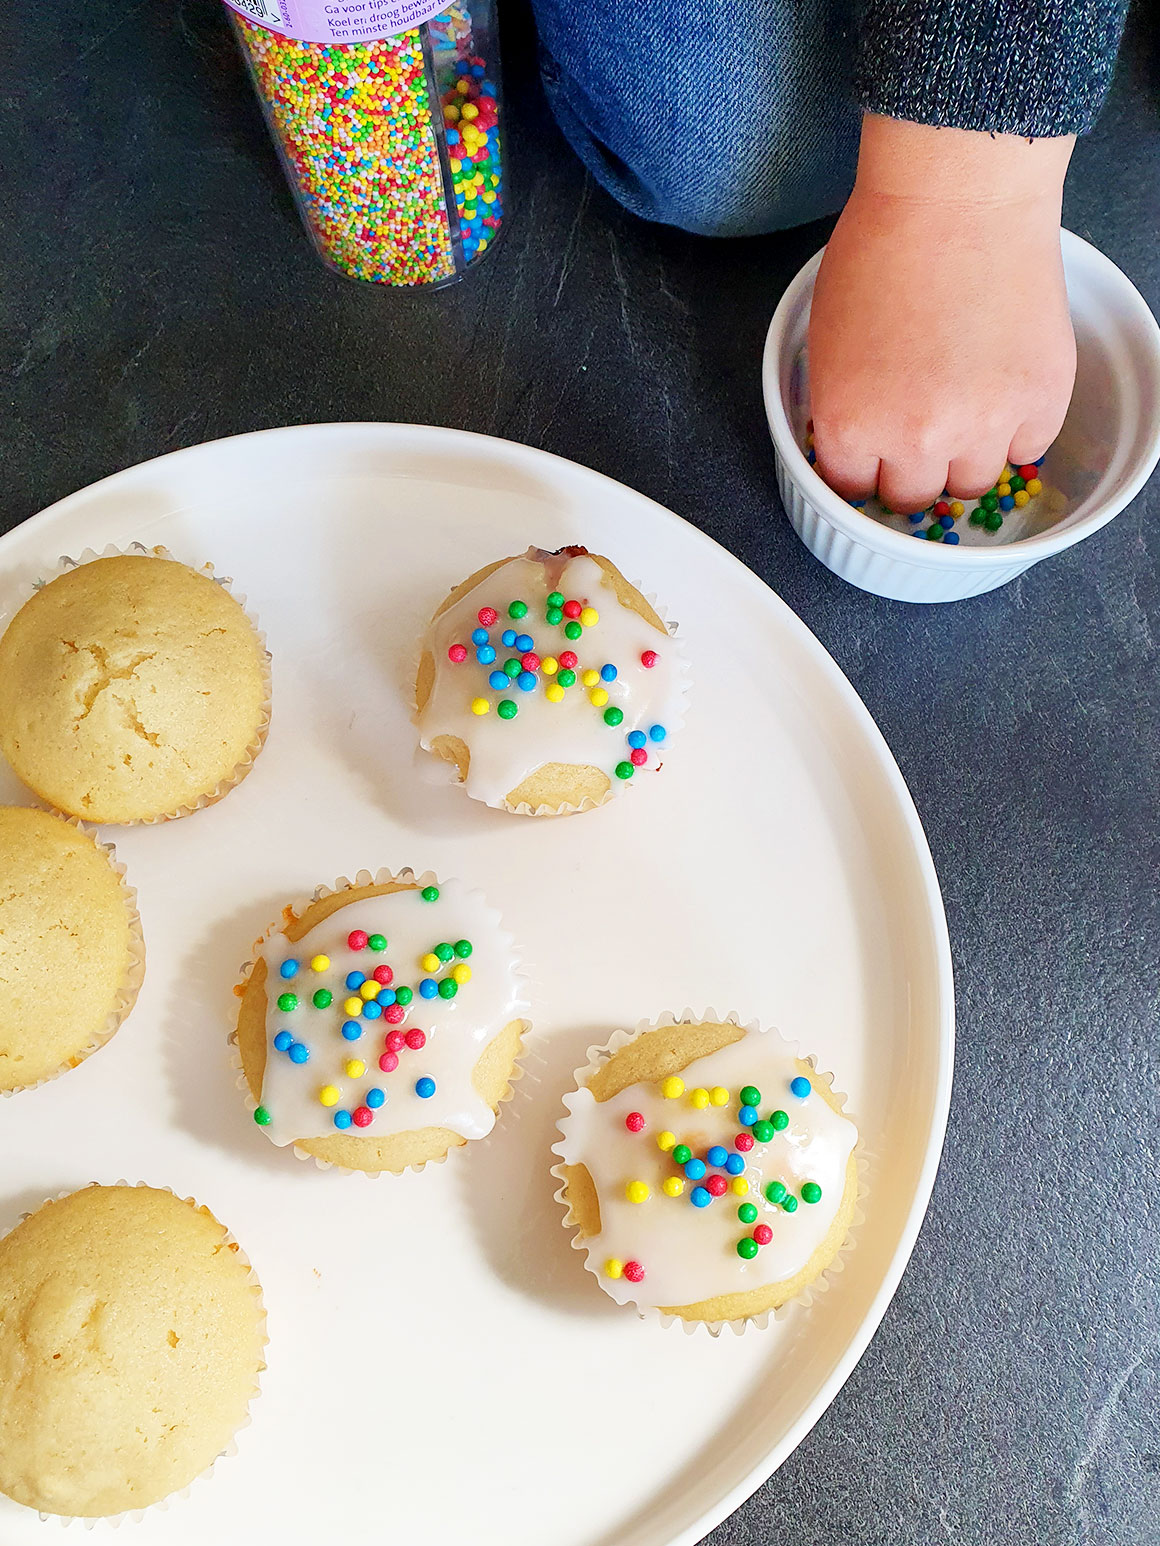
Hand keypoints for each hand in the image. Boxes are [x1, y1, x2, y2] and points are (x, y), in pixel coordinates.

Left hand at [808, 116, 1076, 513]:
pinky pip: (1028, 449)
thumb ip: (845, 407)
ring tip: (965, 402)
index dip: (864, 465)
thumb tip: (862, 446)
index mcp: (852, 427)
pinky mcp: (1041, 401)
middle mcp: (916, 441)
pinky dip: (1017, 427)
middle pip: (914, 497)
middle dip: (912, 465)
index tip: (874, 451)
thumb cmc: (881, 250)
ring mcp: (984, 425)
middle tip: (921, 423)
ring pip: (973, 484)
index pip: (852, 489)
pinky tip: (1002, 383)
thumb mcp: (828, 344)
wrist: (956, 196)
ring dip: (967, 454)